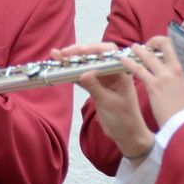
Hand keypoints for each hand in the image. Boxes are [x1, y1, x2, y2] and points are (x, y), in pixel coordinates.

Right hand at [64, 41, 155, 159]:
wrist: (127, 134)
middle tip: (63, 53)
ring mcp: (103, 79)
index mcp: (121, 72)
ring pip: (86, 65)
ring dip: (72, 61)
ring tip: (56, 55)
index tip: (80, 52)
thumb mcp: (109, 103)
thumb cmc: (124, 119)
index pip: (109, 52)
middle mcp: (112, 72)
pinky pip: (82, 76)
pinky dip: (72, 73)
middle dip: (79, 52)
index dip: (94, 49)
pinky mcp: (96, 87)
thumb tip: (83, 73)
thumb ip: (96, 88)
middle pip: (95, 56)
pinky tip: (60, 68)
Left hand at [119, 36, 183, 129]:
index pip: (179, 47)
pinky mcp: (154, 86)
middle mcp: (178, 68)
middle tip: (150, 45)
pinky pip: (139, 70)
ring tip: (134, 48)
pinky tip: (124, 61)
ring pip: (149, 56)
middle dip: (156, 41)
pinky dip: (130, 63)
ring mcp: (166, 76)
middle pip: (166, 44)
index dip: (170, 44)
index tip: (164, 46)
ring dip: (140, 50)